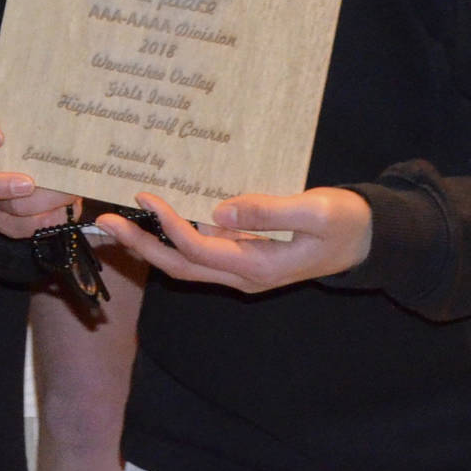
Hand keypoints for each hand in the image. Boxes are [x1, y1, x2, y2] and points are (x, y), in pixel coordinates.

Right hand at [0, 112, 82, 239]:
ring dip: (36, 203)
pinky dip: (42, 220)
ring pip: (0, 207)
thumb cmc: (36, 133)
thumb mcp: (32, 123)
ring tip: (63, 193)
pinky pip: (16, 227)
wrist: (54, 164)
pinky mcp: (2, 220)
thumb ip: (34, 123)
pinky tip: (63, 210)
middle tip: (28, 184)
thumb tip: (55, 117)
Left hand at [95, 189, 373, 292]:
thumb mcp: (312, 210)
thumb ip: (268, 210)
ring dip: (150, 245)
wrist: (365, 239)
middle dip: (140, 245)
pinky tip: (156, 220)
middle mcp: (243, 274)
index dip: (167, 224)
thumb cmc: (343, 222)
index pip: (197, 248)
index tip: (144, 195)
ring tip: (118, 223)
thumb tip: (220, 210)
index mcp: (257, 266)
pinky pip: (199, 254)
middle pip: (180, 265)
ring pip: (186, 264)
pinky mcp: (243, 258)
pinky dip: (172, 239)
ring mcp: (242, 269)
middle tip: (105, 222)